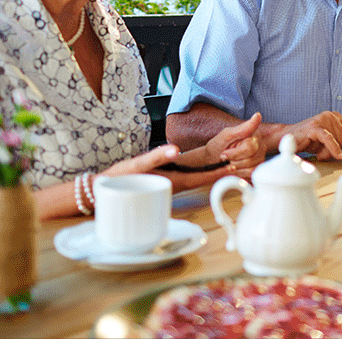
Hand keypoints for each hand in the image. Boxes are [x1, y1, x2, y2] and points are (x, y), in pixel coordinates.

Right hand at [101, 144, 233, 190]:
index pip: (203, 178)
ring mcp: (171, 185)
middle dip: (220, 173)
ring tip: (229, 163)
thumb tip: (175, 150)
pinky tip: (204, 168)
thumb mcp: (137, 165)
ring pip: (196, 179)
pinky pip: (186, 179)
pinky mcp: (164, 184)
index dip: (220, 172)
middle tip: (240, 165)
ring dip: (212, 173)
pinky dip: (199, 173)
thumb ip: (156, 157)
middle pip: (204, 179)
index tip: (236, 167)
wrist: (102, 191)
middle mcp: (176, 185)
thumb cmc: (119, 179)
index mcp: (174, 182)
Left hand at [207, 112, 264, 173]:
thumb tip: (258, 115)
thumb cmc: (218, 146)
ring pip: (251, 168)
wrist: (212, 160)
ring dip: (236, 169)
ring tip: (231, 164)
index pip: (250, 147)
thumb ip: (243, 128)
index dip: (235, 154)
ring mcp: (261, 158)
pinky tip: (235, 169)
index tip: (224, 153)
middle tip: (227, 159)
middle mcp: (260, 146)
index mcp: (254, 134)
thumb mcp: (226, 135)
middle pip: (251, 159)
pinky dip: (240, 174)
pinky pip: (251, 175)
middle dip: (234, 161)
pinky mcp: (258, 169)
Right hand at [272, 111, 341, 161]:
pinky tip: (337, 155)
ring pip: (337, 141)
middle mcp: (330, 115)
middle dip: (335, 149)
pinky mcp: (315, 127)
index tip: (333, 150)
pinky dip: (334, 148)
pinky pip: (329, 139)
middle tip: (322, 152)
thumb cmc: (309, 141)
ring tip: (318, 152)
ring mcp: (322, 119)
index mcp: (336, 116)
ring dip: (328, 152)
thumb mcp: (330, 142)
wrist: (287, 139)